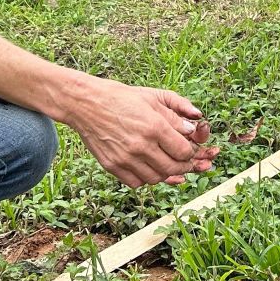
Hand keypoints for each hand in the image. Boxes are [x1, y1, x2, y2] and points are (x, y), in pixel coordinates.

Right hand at [58, 73, 217, 186]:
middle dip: (182, 167)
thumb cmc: (121, 97)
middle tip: (182, 162)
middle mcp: (141, 145)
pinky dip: (145, 178)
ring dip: (164, 173)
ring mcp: (125, 158)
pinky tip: (146, 166)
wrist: (86, 103)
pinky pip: (136, 182)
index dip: (190, 152)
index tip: (188, 149)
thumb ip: (176, 113)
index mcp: (154, 126)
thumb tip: (193, 129)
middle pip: (172, 168)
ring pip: (155, 178)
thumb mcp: (152, 97)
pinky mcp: (112, 166)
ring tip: (163, 162)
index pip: (183, 151)